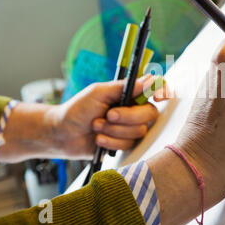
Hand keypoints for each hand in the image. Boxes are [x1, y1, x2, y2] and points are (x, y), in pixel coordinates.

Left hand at [0, 75, 166, 162]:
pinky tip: (98, 140)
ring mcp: (130, 129)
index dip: (163, 92)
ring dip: (114, 130)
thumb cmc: (77, 109)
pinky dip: (111, 142)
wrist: (62, 133)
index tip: (158, 96)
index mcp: (130, 94)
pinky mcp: (124, 145)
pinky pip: (128, 145)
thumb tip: (149, 79)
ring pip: (138, 132)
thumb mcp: (98, 92)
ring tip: (96, 126)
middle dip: (127, 117)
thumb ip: (124, 87)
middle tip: (108, 115)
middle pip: (150, 114)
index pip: (156, 90)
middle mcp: (134, 110)